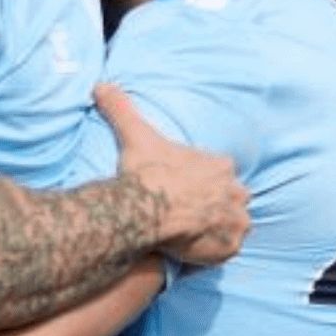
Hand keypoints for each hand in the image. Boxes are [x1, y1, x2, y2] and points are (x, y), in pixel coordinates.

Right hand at [95, 83, 248, 264]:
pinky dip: (215, 250)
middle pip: (231, 198)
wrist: (146, 210)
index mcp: (219, 165)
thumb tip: (100, 85)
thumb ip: (121, 108)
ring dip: (218, 228)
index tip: (182, 188)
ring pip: (233, 224)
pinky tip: (194, 250)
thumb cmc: (145, 173)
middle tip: (188, 214)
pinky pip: (227, 250)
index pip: (220, 171)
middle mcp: (235, 191)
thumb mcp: (135, 135)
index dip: (202, 180)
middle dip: (216, 204)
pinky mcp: (229, 246)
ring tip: (191, 234)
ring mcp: (235, 220)